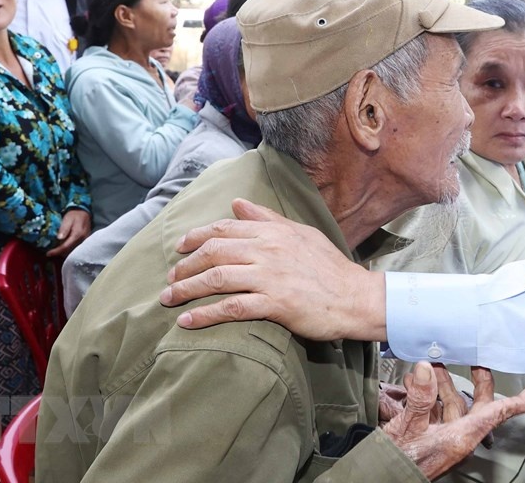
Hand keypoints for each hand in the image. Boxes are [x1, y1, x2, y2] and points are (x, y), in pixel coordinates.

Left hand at [48, 208, 91, 257]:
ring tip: (56, 250)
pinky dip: (68, 250)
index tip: (48, 253)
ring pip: (73, 252)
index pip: (66, 246)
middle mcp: (82, 240)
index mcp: (78, 234)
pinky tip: (63, 247)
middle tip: (51, 252)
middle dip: (59, 253)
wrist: (84, 213)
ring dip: (64, 252)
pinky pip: (76, 249)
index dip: (56, 251)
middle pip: (69, 251)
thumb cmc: (74, 215)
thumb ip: (64, 228)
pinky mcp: (84, 242)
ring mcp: (84, 241)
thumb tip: (59, 238)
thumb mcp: (67, 219)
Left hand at [160, 199, 386, 341]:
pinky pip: (232, 308)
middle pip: (214, 252)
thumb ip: (268, 219)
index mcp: (274, 232)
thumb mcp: (301, 234)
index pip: (225, 229)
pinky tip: (188, 321)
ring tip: (169, 298)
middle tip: (170, 278)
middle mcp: (268, 250)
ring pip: (217, 278)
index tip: (180, 248)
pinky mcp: (275, 304)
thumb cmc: (329, 267)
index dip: (196, 237)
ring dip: (187, 288)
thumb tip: (238, 204)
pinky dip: (205, 314)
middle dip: (185, 265)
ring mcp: (271, 277)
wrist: (356, 297)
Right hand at [384, 362, 524, 478]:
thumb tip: (426, 369)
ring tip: (431, 365)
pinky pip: (435, 413)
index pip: (497, 414)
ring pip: (452, 406)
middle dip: (475, 381)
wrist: (380, 479)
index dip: (516, 402)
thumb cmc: (399, 462)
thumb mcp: (408, 428)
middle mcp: (458, 438)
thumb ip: (420, 398)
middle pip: (476, 406)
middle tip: (474, 359)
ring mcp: (444, 439)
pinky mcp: (430, 440)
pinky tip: (414, 384)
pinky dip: (428, 397)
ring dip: (443, 384)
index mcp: (462, 437)